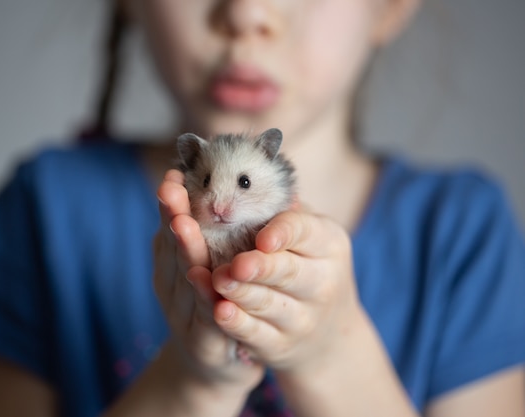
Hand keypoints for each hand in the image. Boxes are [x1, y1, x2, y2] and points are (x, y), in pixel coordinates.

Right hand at [153, 169, 264, 391]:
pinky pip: (204, 316)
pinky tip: (204, 278)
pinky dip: (203, 297)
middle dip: (172, 215)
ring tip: (183, 225)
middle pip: (172, 247)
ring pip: (185, 278)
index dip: (171, 201)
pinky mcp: (201, 343)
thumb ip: (209, 234)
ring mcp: (182, 315)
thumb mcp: (207, 267)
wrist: (214, 369)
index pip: (170, 227)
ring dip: (184, 250)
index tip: (174, 173)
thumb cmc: (213, 305)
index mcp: (173, 263)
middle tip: (171, 190)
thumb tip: (225, 189)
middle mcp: (171, 286)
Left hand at [210, 208, 363, 375]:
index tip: (262, 237)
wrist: (328, 335)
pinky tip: (220, 311)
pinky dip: (237, 323)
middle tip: (235, 263)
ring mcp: (303, 318)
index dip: (283, 233)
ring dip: (241, 292)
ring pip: (268, 303)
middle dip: (260, 266)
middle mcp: (322, 282)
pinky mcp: (280, 346)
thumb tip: (245, 177)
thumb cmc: (307, 267)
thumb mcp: (309, 237)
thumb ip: (283, 212)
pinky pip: (257, 333)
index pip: (306, 232)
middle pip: (287, 271)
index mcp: (328, 244)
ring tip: (216, 280)